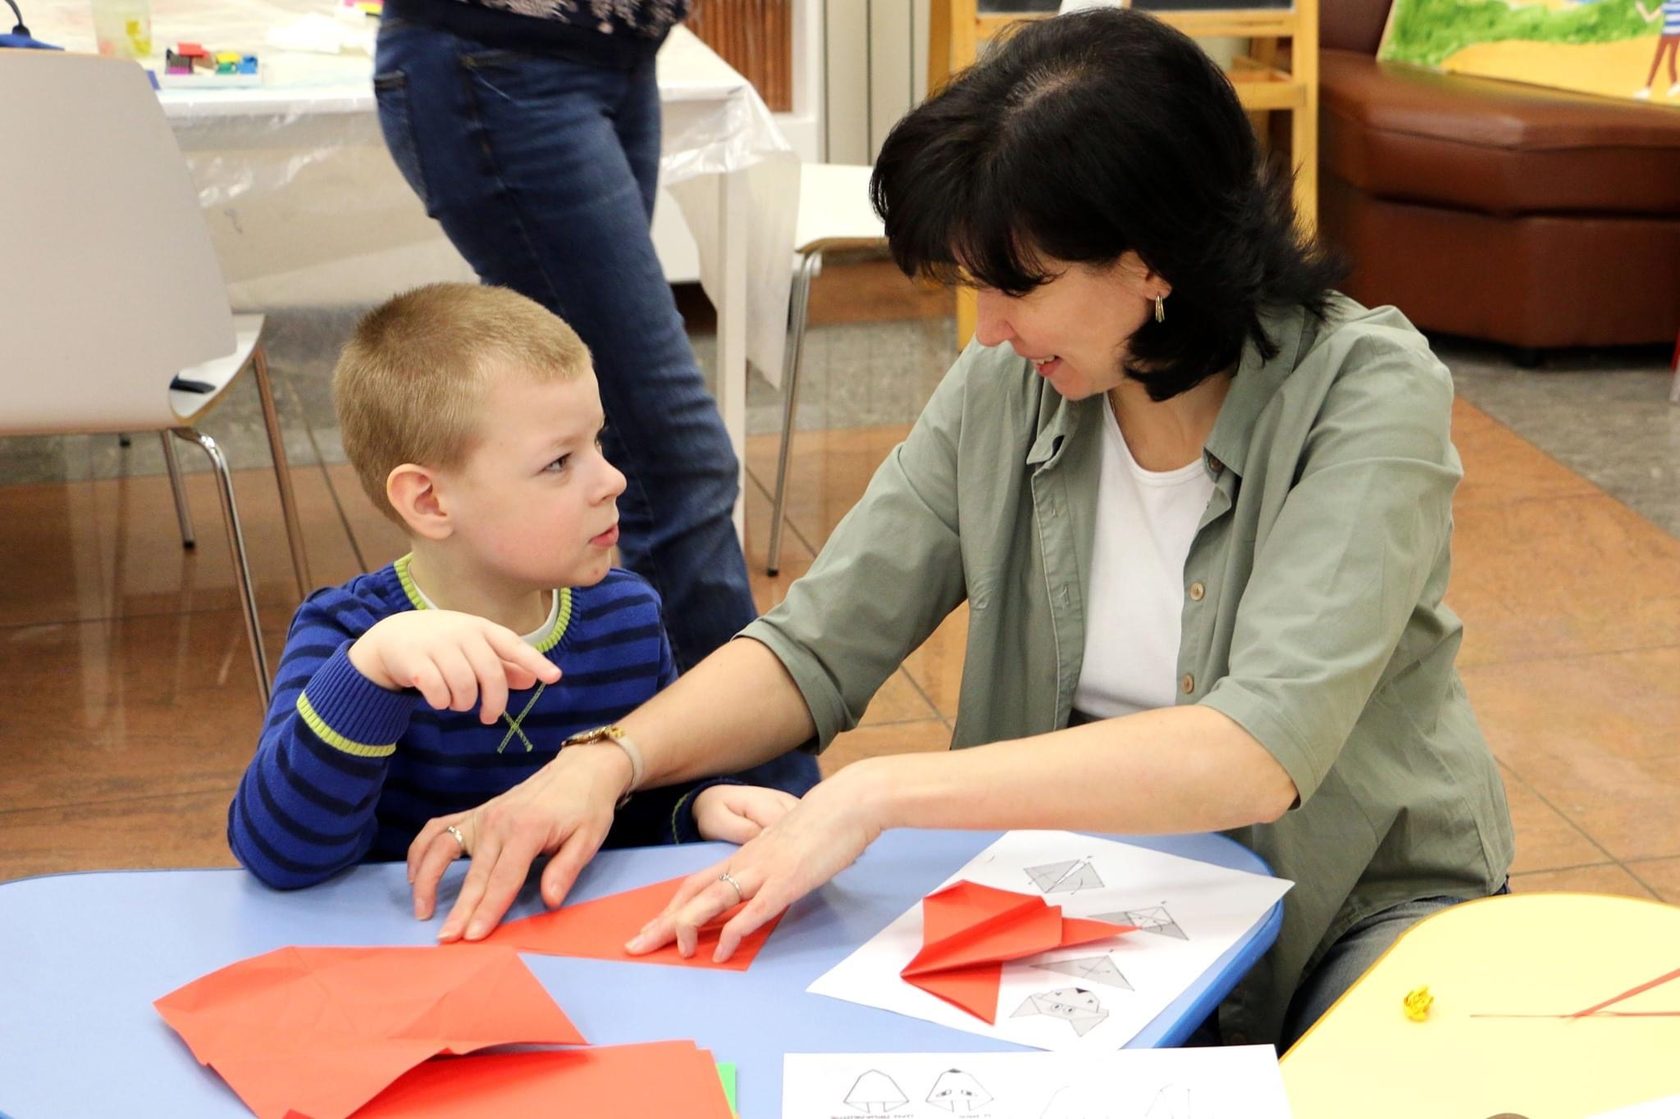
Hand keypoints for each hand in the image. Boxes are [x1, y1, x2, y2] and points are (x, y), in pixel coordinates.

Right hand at [349, 610, 560, 723]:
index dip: (534, 661)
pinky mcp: (414, 659)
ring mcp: (436, 644)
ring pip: (464, 686)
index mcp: (481, 628)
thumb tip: (531, 680)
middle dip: (494, 702)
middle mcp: (461, 632)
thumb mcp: (474, 649)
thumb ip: (502, 664)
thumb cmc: (444, 645)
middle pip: (490, 674)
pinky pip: (438, 691)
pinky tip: (439, 701)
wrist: (392, 637)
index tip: (554, 678)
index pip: (513, 645)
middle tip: (488, 717)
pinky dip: (442, 703)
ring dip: (464, 703)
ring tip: (458, 703)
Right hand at [406, 741, 632, 939]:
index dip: (487, 910)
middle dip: (459, 909)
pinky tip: (414, 874)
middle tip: (446, 939)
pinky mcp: (475, 813)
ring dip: (427, 880)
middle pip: (475, 874)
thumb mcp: (589, 838)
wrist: (579, 770)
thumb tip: (550, 901)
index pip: (503, 879)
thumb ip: (566, 869)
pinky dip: (420, 850)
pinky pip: (438, 829)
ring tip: (422, 911)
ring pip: (442, 849)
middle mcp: (497, 822)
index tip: (472, 936)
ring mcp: (481, 816)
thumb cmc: (587, 807)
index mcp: (527, 830)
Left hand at [626, 769, 884, 961]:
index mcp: (744, 856)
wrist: (848, 804)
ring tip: (672, 952)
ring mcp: (763, 872)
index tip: (650, 929)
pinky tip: (722, 953)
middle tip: (636, 946)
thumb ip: (772, 866)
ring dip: (688, 927)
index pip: (696, 883)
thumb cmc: (824, 824)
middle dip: (662, 922)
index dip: (670, 907)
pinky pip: (751, 912)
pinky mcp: (785, 883)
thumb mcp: (787, 847)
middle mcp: (745, 863)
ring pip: (713, 900)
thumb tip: (767, 887)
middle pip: (692, 893)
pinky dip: (732, 934)